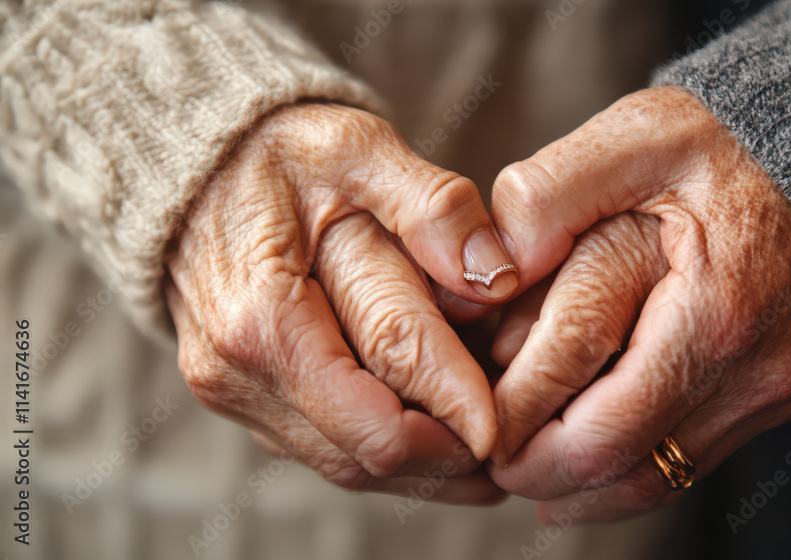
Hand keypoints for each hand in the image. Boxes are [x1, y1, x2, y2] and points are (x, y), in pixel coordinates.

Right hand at [165, 103, 517, 502]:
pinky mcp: (248, 396)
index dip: (457, 426)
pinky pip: (324, 447)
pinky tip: (438, 437)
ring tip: (490, 456)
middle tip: (519, 449)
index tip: (516, 430)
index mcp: (264, 318)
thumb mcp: (360, 150)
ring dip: (422, 467)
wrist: (195, 165)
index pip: (380, 409)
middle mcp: (241, 372)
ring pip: (347, 465)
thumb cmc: (280, 151)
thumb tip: (497, 276)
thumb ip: (431, 208)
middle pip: (366, 454)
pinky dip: (386, 450)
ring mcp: (237, 392)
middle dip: (449, 460)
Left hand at [486, 87, 790, 520]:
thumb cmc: (729, 140)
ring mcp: (782, 388)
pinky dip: (641, 460)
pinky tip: (600, 448)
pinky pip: (703, 454)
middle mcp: (757, 370)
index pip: (596, 428)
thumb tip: (491, 271)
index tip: (477, 429)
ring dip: (591, 484)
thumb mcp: (634, 137)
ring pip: (667, 478)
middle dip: (545, 476)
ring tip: (532, 470)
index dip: (523, 441)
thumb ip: (549, 196)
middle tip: (493, 459)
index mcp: (712, 313)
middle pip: (628, 473)